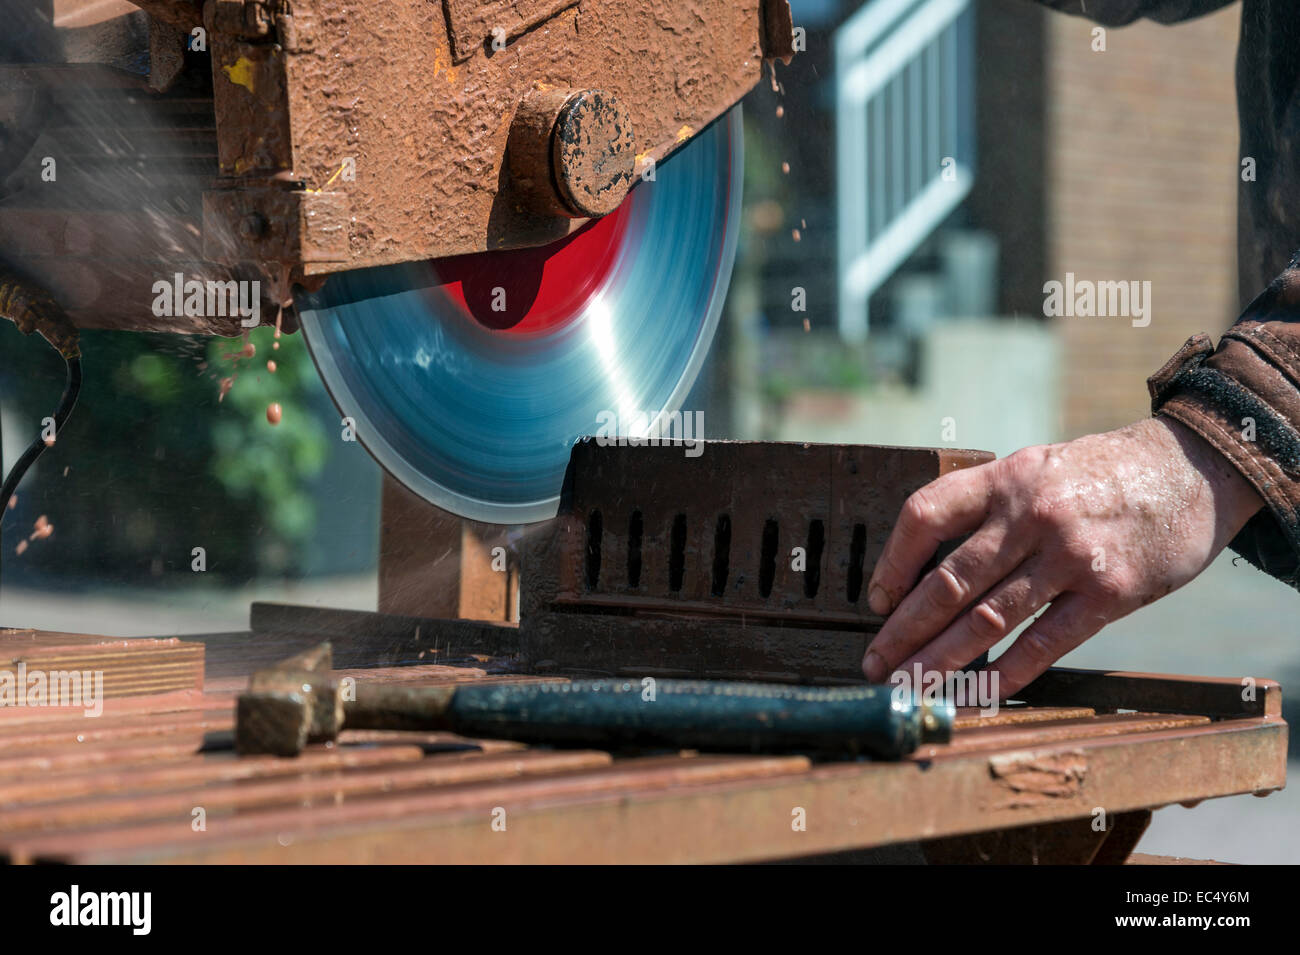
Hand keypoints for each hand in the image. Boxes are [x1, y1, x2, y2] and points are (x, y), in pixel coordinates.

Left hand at [862, 416, 1263, 696]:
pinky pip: (1045, 642)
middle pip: (949, 581)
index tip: (875, 601)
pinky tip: (977, 693)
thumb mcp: (1035, 467)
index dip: (892, 563)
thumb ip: (988, 506)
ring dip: (941, 659)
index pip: (925, 515)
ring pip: (989, 617)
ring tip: (911, 685)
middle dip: (904, 629)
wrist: (1190, 469)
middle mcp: (1031, 515)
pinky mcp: (1109, 593)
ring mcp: (1071, 555)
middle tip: (875, 664)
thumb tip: (927, 565)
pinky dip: (1007, 673)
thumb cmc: (1099, 475)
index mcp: (1005, 479)